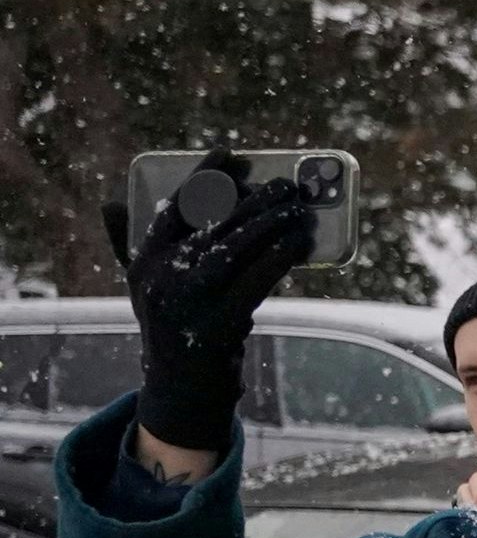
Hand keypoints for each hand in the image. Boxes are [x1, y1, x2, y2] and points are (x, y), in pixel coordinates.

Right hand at [124, 153, 313, 459]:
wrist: (181, 383)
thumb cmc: (173, 321)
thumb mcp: (143, 284)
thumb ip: (129, 242)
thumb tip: (112, 201)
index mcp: (143, 262)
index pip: (173, 207)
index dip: (204, 177)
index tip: (230, 155)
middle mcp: (161, 278)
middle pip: (212, 225)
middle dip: (253, 200)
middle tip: (285, 183)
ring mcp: (190, 301)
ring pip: (236, 248)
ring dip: (272, 224)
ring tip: (299, 208)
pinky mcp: (221, 320)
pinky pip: (258, 279)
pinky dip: (282, 256)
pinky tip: (302, 241)